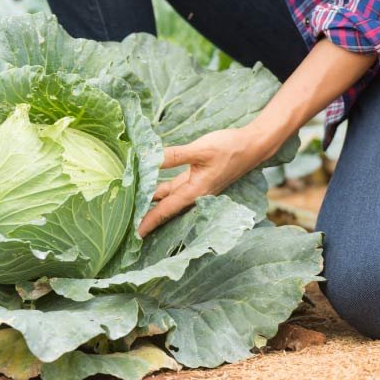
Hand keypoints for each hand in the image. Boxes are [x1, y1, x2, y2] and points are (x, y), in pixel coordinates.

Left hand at [136, 127, 278, 237]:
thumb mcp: (200, 149)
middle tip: (126, 224)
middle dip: (147, 216)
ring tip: (131, 207)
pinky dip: (160, 189)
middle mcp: (195, 194)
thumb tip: (150, 159)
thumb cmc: (230, 148)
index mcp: (196, 192)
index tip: (134, 234)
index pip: (166, 210)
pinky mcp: (196, 178)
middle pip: (165, 209)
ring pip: (168, 198)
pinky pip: (173, 188)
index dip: (149, 221)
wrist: (253, 145)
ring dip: (152, 202)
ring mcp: (195, 187)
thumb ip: (174, 155)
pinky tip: (147, 187)